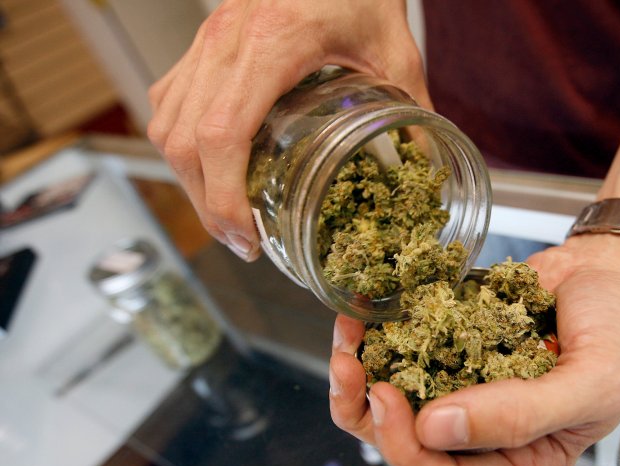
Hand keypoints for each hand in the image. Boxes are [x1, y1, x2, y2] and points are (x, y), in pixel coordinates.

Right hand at [147, 0, 428, 260]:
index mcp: (273, 43)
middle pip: (183, 141)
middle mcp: (225, 41)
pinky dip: (179, 144)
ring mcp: (206, 39)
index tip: (245, 236)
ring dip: (188, 180)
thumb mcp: (394, 46)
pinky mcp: (201, 42)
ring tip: (225, 214)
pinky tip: (209, 167)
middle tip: (241, 241)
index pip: (221, 133)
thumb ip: (410, 106)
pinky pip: (167, 100)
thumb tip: (423, 164)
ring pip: (165, 125)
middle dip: (206, 204)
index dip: (223, 197)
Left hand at [329, 234, 619, 465]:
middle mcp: (482, 434)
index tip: (389, 401)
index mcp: (522, 460)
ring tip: (345, 343)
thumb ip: (520, 415)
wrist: (607, 272)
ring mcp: (460, 390)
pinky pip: (400, 358)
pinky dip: (374, 342)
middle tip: (352, 370)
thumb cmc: (615, 333)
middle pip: (408, 449)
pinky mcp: (445, 350)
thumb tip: (435, 428)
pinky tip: (360, 319)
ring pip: (392, 406)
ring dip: (358, 380)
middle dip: (370, 416)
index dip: (409, 452)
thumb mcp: (590, 383)